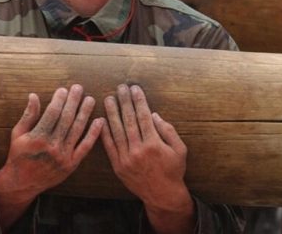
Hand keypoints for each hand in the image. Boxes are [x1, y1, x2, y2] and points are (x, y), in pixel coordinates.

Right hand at [0, 85, 102, 229]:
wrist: (22, 183)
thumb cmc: (19, 155)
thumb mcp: (18, 135)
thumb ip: (28, 115)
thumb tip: (33, 95)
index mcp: (37, 138)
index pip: (52, 113)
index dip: (59, 100)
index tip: (64, 89)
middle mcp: (52, 146)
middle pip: (66, 119)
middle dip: (73, 102)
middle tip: (79, 88)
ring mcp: (63, 156)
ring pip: (77, 130)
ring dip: (85, 113)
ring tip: (90, 99)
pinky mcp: (72, 164)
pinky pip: (85, 146)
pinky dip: (94, 133)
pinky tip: (100, 121)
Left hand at [102, 84, 194, 233]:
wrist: (162, 195)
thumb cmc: (174, 170)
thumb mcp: (180, 149)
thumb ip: (168, 130)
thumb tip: (154, 115)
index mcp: (154, 144)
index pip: (144, 117)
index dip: (139, 101)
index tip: (135, 88)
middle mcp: (138, 150)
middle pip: (129, 121)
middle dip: (125, 102)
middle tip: (120, 88)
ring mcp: (126, 159)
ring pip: (117, 131)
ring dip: (112, 114)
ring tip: (109, 99)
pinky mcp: (118, 166)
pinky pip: (110, 147)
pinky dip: (105, 134)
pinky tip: (102, 121)